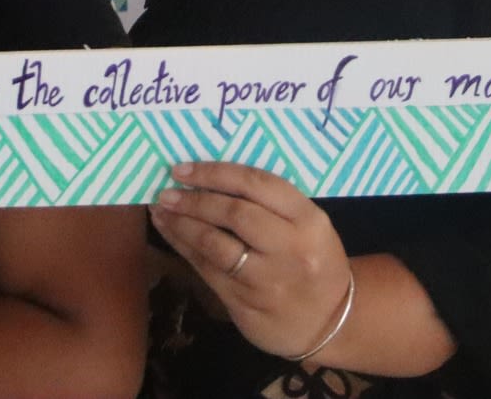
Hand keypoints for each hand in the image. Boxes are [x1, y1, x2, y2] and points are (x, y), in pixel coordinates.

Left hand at [150, 161, 350, 361]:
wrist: (330, 322)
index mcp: (309, 220)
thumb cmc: (314, 262)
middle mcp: (289, 248)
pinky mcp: (245, 304)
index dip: (216, 173)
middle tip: (166, 190)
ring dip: (183, 225)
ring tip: (161, 209)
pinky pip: (208, 271)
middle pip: (235, 214)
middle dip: (195, 199)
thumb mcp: (309, 227)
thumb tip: (213, 175)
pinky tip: (169, 233)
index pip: (258, 185)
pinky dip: (184, 248)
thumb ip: (272, 205)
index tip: (184, 168)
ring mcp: (267, 279)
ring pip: (216, 245)